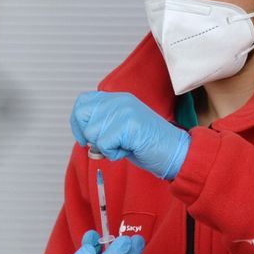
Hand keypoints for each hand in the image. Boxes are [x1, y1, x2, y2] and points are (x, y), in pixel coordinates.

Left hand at [70, 91, 189, 179]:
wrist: (175, 152)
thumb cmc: (149, 144)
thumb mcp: (121, 127)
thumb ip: (103, 123)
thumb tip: (82, 132)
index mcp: (117, 99)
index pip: (82, 102)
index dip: (77, 122)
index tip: (83, 138)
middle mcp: (119, 101)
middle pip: (82, 114)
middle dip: (89, 135)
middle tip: (105, 144)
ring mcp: (125, 111)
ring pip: (92, 132)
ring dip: (105, 147)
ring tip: (124, 146)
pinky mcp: (129, 125)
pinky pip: (104, 144)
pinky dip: (113, 154)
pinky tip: (128, 150)